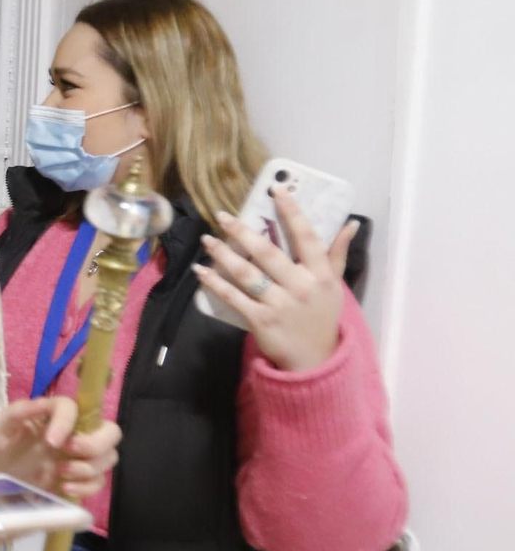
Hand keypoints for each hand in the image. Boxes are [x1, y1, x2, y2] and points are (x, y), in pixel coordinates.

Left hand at [0, 396, 121, 500]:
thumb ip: (18, 412)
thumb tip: (42, 403)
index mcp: (50, 414)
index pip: (72, 407)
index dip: (68, 422)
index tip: (52, 441)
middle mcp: (71, 433)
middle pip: (109, 431)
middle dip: (95, 444)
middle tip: (69, 454)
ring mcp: (76, 458)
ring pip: (108, 457)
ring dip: (91, 467)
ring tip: (61, 473)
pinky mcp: (75, 480)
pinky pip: (98, 482)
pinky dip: (87, 486)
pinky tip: (64, 488)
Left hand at [195, 188, 357, 372]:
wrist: (314, 361)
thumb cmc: (321, 317)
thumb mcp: (335, 286)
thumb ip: (337, 254)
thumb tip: (349, 223)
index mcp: (321, 275)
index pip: (307, 236)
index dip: (292, 211)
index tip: (276, 189)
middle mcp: (301, 287)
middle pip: (268, 253)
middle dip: (243, 231)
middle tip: (222, 215)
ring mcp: (280, 304)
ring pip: (247, 273)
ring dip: (223, 254)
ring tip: (207, 239)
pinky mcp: (261, 321)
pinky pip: (234, 297)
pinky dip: (215, 284)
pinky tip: (201, 271)